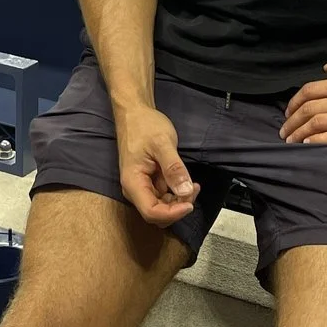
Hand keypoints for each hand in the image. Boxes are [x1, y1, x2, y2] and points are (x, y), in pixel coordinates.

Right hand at [114, 105, 198, 226]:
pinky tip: (186, 182)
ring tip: (192, 184)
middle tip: (193, 188)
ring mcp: (142, 186)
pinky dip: (176, 193)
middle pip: (157, 213)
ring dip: (179, 201)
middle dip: (178, 207)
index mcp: (133, 182)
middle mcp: (135, 189)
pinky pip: (163, 196)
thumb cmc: (143, 125)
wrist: (135, 113)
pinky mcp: (149, 182)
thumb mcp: (162, 144)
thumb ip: (174, 168)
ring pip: (162, 207)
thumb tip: (185, 191)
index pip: (152, 212)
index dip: (173, 213)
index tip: (190, 203)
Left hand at [281, 53, 326, 150]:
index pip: (310, 91)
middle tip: (283, 132)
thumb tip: (326, 67)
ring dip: (300, 133)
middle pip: (310, 109)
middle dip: (292, 121)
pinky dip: (318, 141)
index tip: (287, 114)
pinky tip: (308, 145)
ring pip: (318, 124)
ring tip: (291, 142)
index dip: (294, 103)